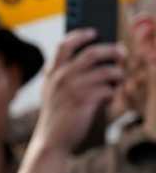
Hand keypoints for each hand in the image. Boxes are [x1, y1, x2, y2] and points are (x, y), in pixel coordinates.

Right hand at [33, 30, 124, 152]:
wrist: (51, 140)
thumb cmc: (57, 114)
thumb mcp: (53, 91)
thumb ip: (65, 75)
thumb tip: (95, 61)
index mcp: (52, 73)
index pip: (64, 45)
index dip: (80, 35)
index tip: (94, 32)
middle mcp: (61, 77)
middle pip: (91, 53)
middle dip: (111, 50)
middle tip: (122, 52)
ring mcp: (72, 89)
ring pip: (105, 71)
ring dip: (117, 74)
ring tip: (119, 79)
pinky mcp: (84, 102)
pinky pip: (109, 90)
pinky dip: (114, 93)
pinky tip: (110, 99)